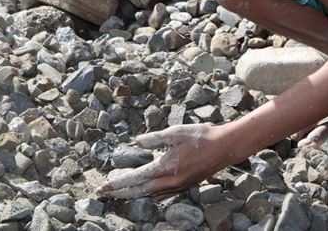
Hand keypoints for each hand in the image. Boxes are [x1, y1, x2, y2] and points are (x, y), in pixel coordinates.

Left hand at [95, 124, 229, 198]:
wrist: (225, 147)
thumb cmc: (202, 136)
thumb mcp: (176, 132)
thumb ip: (155, 138)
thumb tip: (138, 142)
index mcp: (166, 167)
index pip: (135, 179)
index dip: (117, 184)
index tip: (102, 187)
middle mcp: (171, 181)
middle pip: (139, 192)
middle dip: (119, 194)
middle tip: (103, 194)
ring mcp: (178, 186)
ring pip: (149, 195)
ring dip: (132, 194)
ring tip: (118, 193)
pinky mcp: (184, 186)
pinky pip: (161, 194)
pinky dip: (148, 194)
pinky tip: (144, 191)